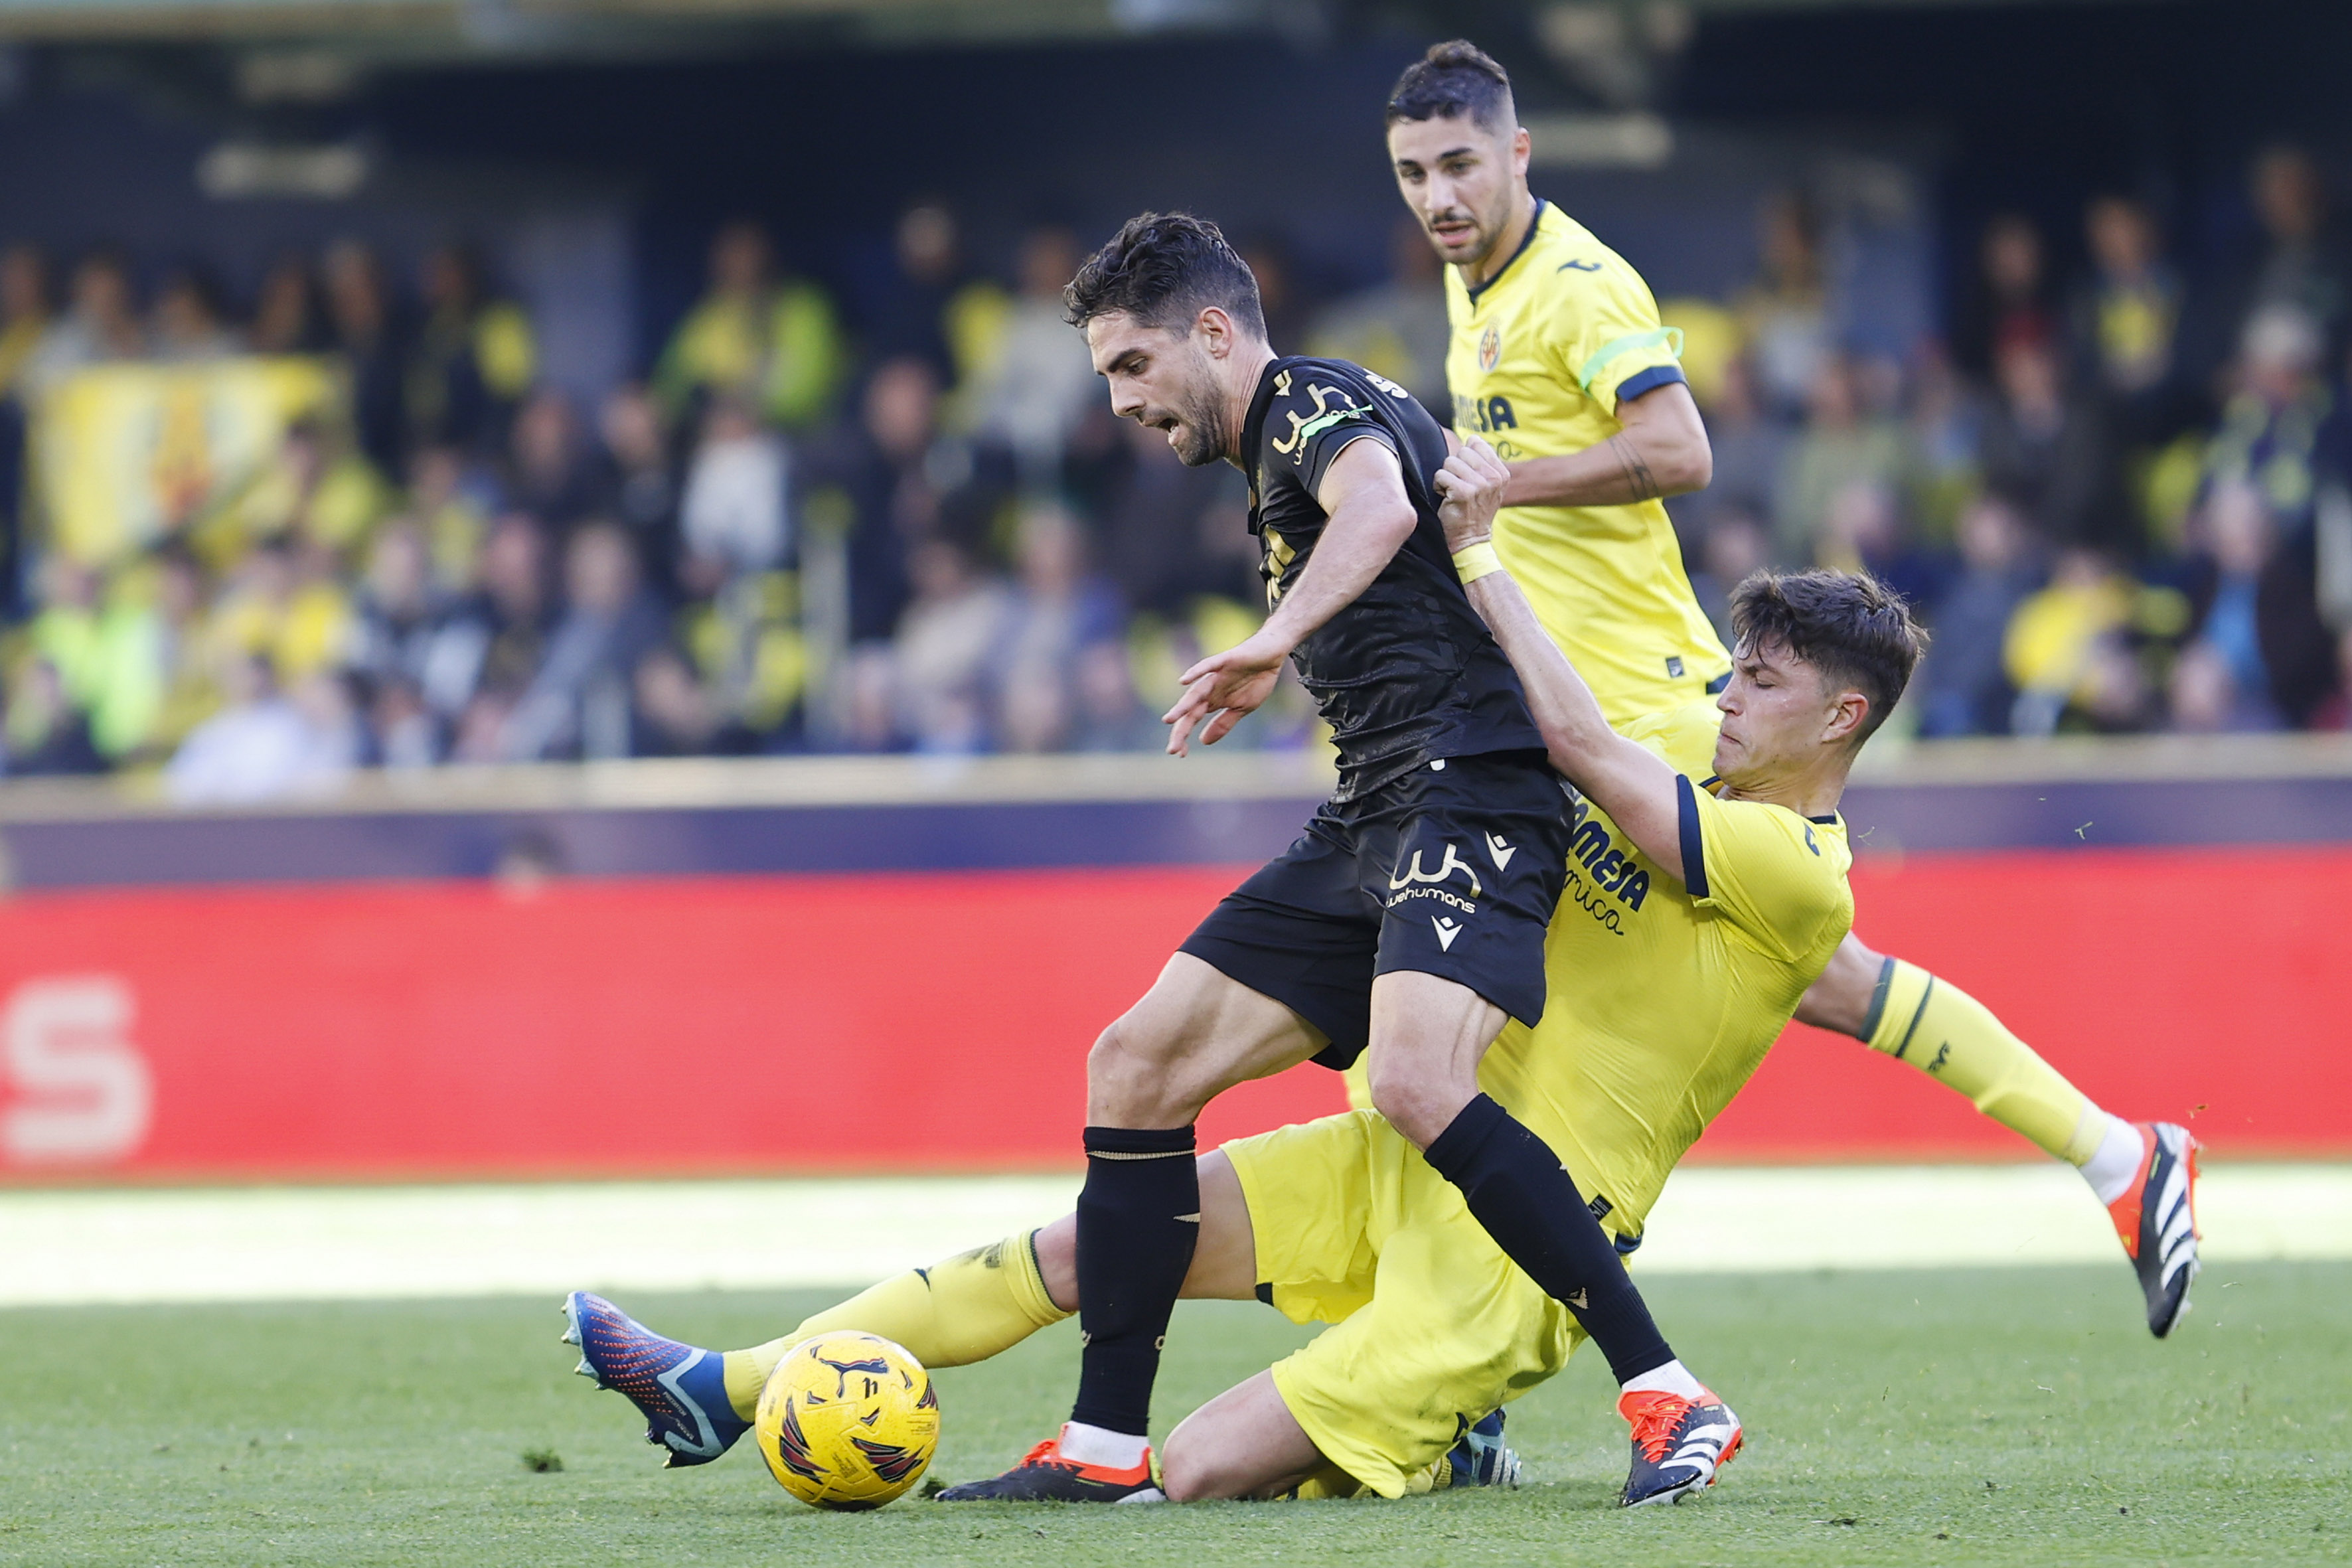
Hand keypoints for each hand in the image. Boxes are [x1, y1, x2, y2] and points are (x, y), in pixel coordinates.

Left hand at [1164, 631, 1288, 755]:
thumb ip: (1223, 724)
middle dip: (1181, 729)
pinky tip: (1183, 680)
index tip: (1179, 754)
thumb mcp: (1242, 708)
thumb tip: (1203, 742)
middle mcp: (1209, 688)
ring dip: (1183, 705)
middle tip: (1172, 749)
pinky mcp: (1226, 660)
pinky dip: (1196, 672)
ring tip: (1169, 719)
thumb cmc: (1256, 679)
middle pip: (1190, 710)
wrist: (1272, 654)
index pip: (1193, 719)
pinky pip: (1208, 665)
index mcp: (1213, 700)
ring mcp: (1216, 674)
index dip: (1184, 736)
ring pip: (1196, 691)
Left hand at [1432, 432, 1511, 550]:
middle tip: (1458, 486)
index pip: (1476, 443)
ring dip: (1446, 478)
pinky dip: (1438, 486)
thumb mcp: (1488, 485)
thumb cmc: (1474, 511)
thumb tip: (1471, 439)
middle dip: (1454, 468)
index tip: (1467, 476)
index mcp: (1501, 472)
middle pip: (1462, 452)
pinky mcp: (1464, 492)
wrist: (1470, 540)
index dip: (1465, 458)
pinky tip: (1446, 498)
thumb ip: (1483, 462)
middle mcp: (1494, 477)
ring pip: (1450, 462)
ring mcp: (1480, 485)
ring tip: (1452, 493)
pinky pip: (1441, 475)